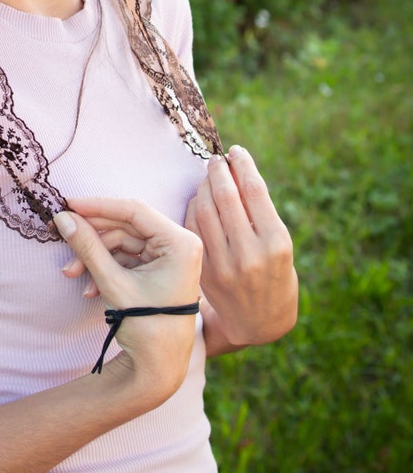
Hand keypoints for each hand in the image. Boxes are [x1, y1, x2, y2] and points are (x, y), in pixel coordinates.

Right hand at [54, 198, 201, 386]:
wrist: (159, 367)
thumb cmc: (147, 327)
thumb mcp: (113, 283)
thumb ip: (88, 247)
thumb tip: (63, 219)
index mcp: (180, 243)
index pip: (134, 211)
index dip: (99, 206)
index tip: (69, 204)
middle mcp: (179, 244)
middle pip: (127, 226)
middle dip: (93, 237)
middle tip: (62, 233)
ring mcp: (169, 257)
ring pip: (123, 242)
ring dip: (95, 256)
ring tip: (71, 274)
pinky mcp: (158, 268)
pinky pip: (126, 257)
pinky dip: (106, 267)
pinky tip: (89, 287)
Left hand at [185, 145, 296, 349]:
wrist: (260, 321)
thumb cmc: (274, 272)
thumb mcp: (279, 244)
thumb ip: (260, 211)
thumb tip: (237, 167)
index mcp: (276, 242)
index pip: (254, 190)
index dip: (242, 164)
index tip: (235, 151)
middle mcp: (251, 253)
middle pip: (226, 196)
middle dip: (219, 171)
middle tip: (216, 160)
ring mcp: (225, 264)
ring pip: (206, 209)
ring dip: (204, 186)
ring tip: (208, 177)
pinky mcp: (205, 271)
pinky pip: (194, 228)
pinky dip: (194, 208)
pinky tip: (199, 199)